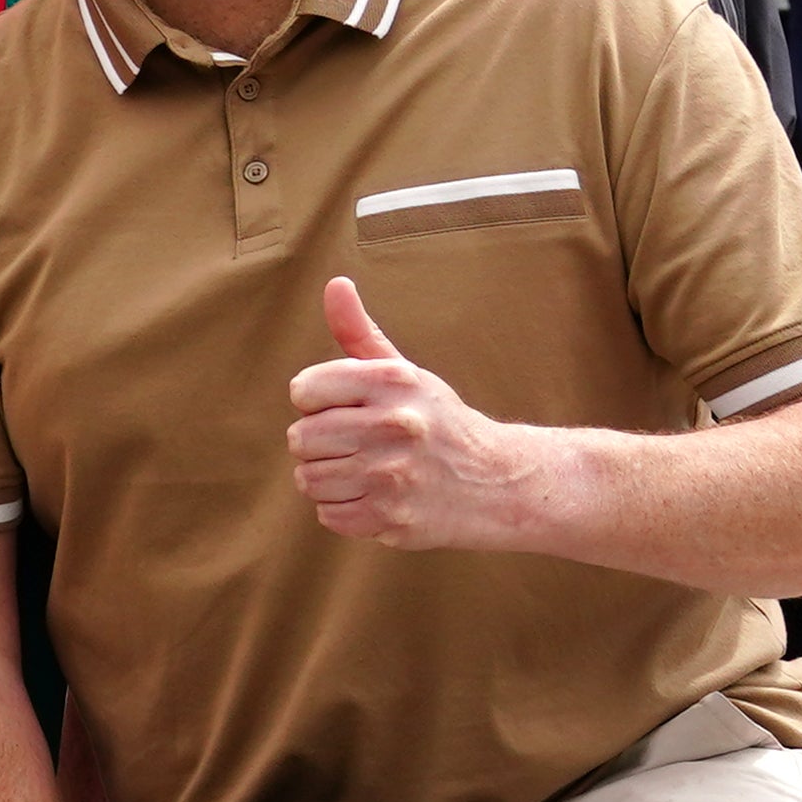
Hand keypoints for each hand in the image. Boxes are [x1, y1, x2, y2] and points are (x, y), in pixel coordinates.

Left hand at [288, 277, 562, 553]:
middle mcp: (394, 425)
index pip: (304, 390)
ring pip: (309, 479)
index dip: (316, 402)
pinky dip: (345, 510)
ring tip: (367, 471)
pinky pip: (328, 515)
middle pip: (300, 439)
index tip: (345, 409)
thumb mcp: (406, 373)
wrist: (500, 481)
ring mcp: (393, 474)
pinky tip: (376, 497)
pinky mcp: (393, 517)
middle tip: (356, 445)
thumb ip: (359, 333)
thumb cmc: (440, 422)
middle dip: (320, 444)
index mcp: (392, 382)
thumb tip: (334, 284)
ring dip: (330, 479)